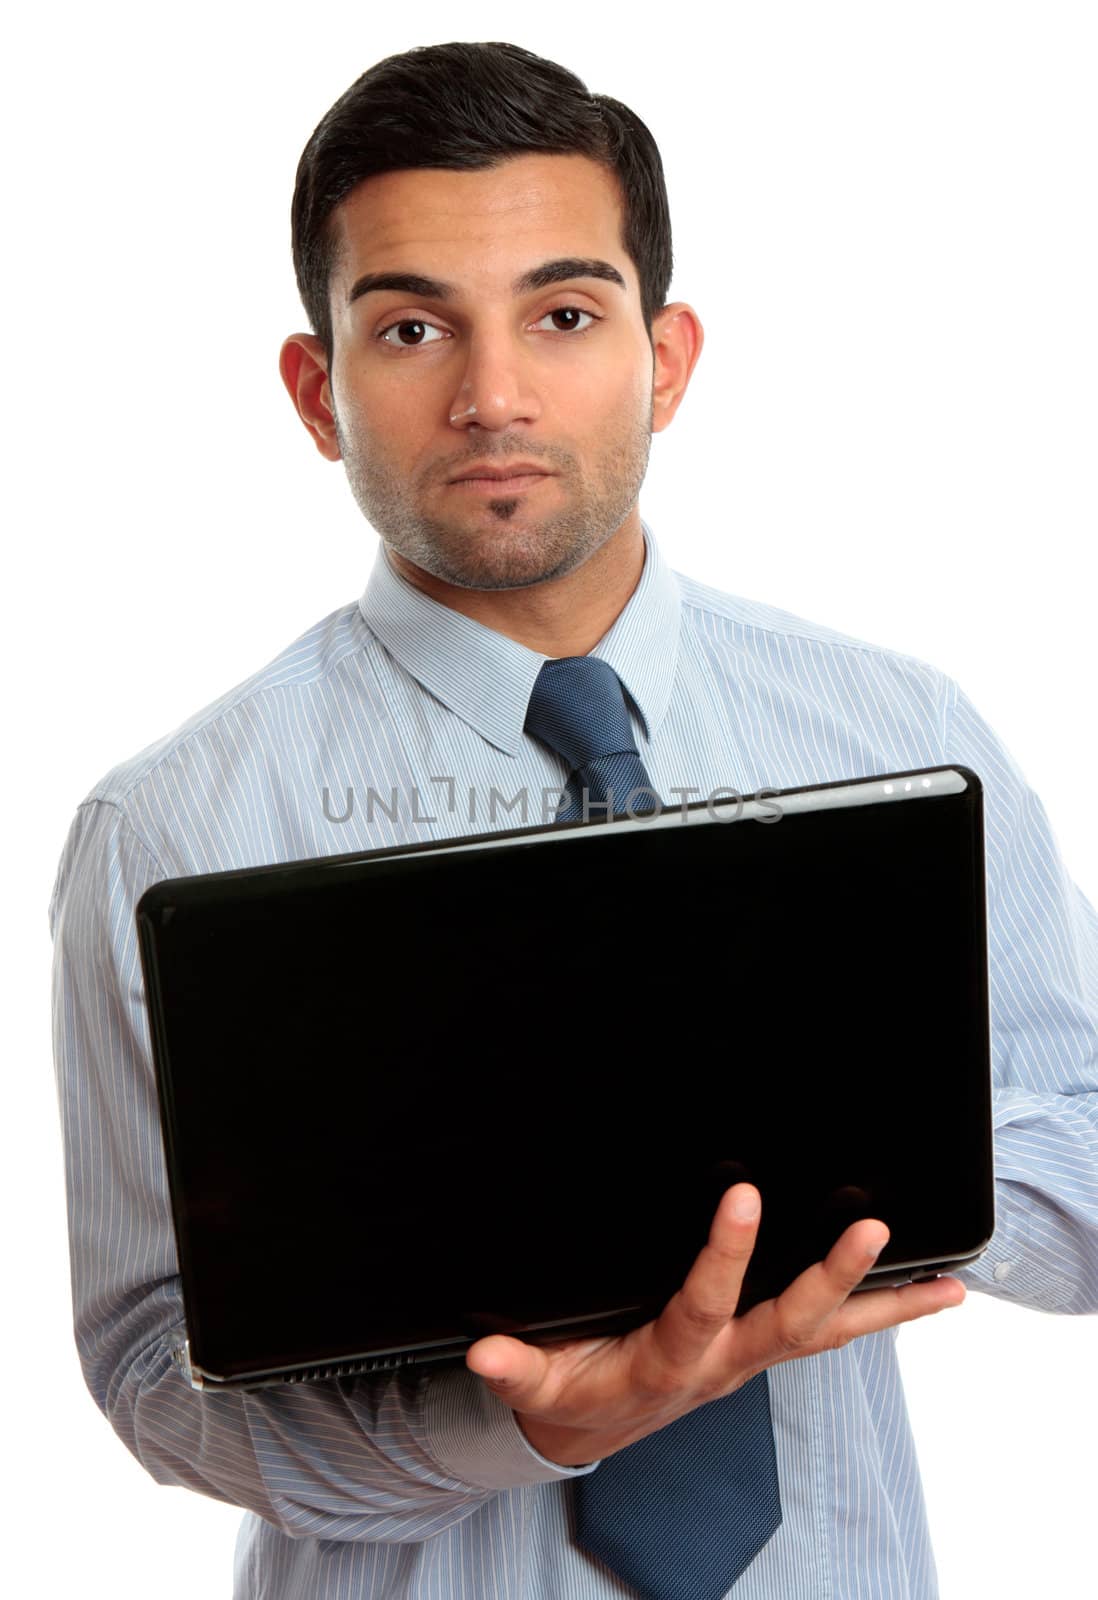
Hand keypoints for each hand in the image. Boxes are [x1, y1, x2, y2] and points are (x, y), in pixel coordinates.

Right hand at [465, 1182, 964, 1466]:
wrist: (593, 1426)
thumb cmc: (572, 1389)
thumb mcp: (538, 1379)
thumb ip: (515, 1366)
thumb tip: (483, 1351)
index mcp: (670, 1358)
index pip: (704, 1302)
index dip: (724, 1255)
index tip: (741, 1196)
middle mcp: (725, 1361)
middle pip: (790, 1323)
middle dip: (832, 1278)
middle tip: (871, 1230)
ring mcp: (751, 1357)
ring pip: (827, 1334)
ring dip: (885, 1310)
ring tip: (947, 1286)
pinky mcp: (762, 1347)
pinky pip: (828, 1333)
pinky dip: (880, 1315)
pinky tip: (929, 1292)